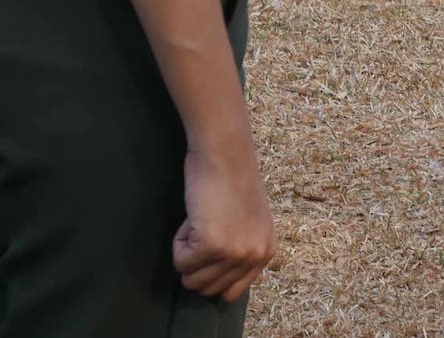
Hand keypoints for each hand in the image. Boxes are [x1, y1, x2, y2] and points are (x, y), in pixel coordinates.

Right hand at [174, 143, 276, 302]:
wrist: (225, 151)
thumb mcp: (250, 221)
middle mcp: (255, 256)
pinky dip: (178, 241)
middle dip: (197, 263)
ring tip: (200, 221)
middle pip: (208, 290)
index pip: (231, 292)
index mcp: (266, 253)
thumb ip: (242, 250)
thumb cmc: (232, 178)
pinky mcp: (212, 245)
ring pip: (191, 280)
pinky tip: (192, 217)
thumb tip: (220, 285)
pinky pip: (180, 262)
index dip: (212, 274)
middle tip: (205, 227)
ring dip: (187, 253)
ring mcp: (234, 253)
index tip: (209, 248)